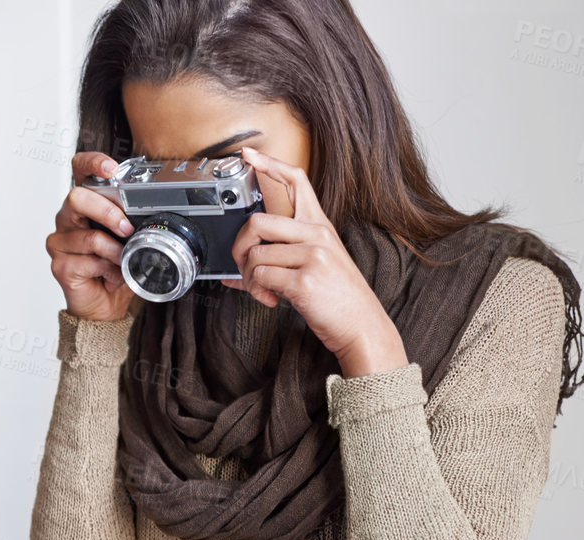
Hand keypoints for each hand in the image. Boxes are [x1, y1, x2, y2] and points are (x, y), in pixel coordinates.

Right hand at [47, 152, 137, 322]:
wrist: (104, 306)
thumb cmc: (114, 270)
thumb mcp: (127, 239)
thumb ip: (131, 220)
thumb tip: (151, 211)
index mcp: (83, 206)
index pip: (79, 171)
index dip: (92, 163)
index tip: (111, 169)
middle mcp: (67, 220)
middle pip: (77, 198)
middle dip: (107, 211)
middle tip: (126, 227)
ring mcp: (60, 243)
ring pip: (88, 236)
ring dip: (114, 250)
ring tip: (122, 260)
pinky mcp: (60, 266)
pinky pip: (88, 261)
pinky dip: (108, 269)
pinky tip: (111, 275)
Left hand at [223, 146, 408, 378]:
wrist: (362, 325)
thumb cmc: (337, 298)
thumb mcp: (314, 267)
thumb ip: (280, 261)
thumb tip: (237, 274)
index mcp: (320, 225)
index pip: (296, 182)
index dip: (269, 164)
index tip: (247, 155)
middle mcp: (317, 234)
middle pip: (258, 221)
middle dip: (240, 248)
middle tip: (245, 270)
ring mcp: (313, 255)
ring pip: (255, 254)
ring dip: (248, 279)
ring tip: (263, 292)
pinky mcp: (305, 280)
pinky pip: (261, 277)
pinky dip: (257, 293)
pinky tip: (272, 301)